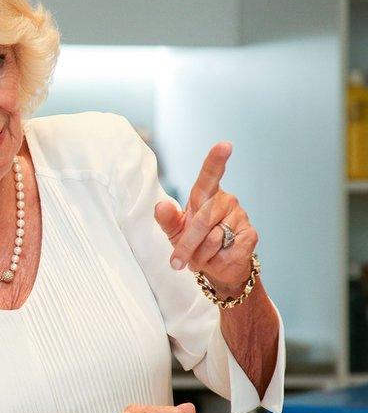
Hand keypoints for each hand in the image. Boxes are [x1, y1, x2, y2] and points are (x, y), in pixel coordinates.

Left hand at [154, 142, 257, 291]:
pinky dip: (216, 262)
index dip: (216, 160)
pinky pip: (227, 252)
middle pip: (202, 220)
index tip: (224, 145)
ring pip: (213, 239)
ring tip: (202, 256)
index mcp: (205, 195)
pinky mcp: (251, 234)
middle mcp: (226, 201)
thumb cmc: (194, 243)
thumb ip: (167, 219)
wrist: (216, 267)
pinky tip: (219, 258)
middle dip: (187, 245)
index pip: (210, 174)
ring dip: (201, 255)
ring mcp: (240, 216)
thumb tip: (160, 206)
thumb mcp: (175, 231)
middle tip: (178, 261)